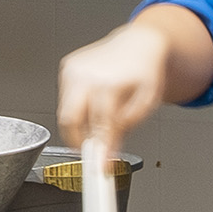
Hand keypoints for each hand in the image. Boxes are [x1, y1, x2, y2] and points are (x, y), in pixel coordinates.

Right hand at [56, 24, 172, 145]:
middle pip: (70, 119)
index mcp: (109, 83)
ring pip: (66, 111)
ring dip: (80, 123)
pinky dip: (78, 106)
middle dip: (77, 141)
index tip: (100, 167)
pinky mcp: (66, 67)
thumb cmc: (144, 72)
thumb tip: (109, 151)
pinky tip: (95, 100)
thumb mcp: (146, 102)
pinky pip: (66, 98)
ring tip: (102, 118)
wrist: (138, 44)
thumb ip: (127, 127)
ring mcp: (73, 70)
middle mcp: (86, 75)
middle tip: (91, 151)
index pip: (100, 125)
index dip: (100, 149)